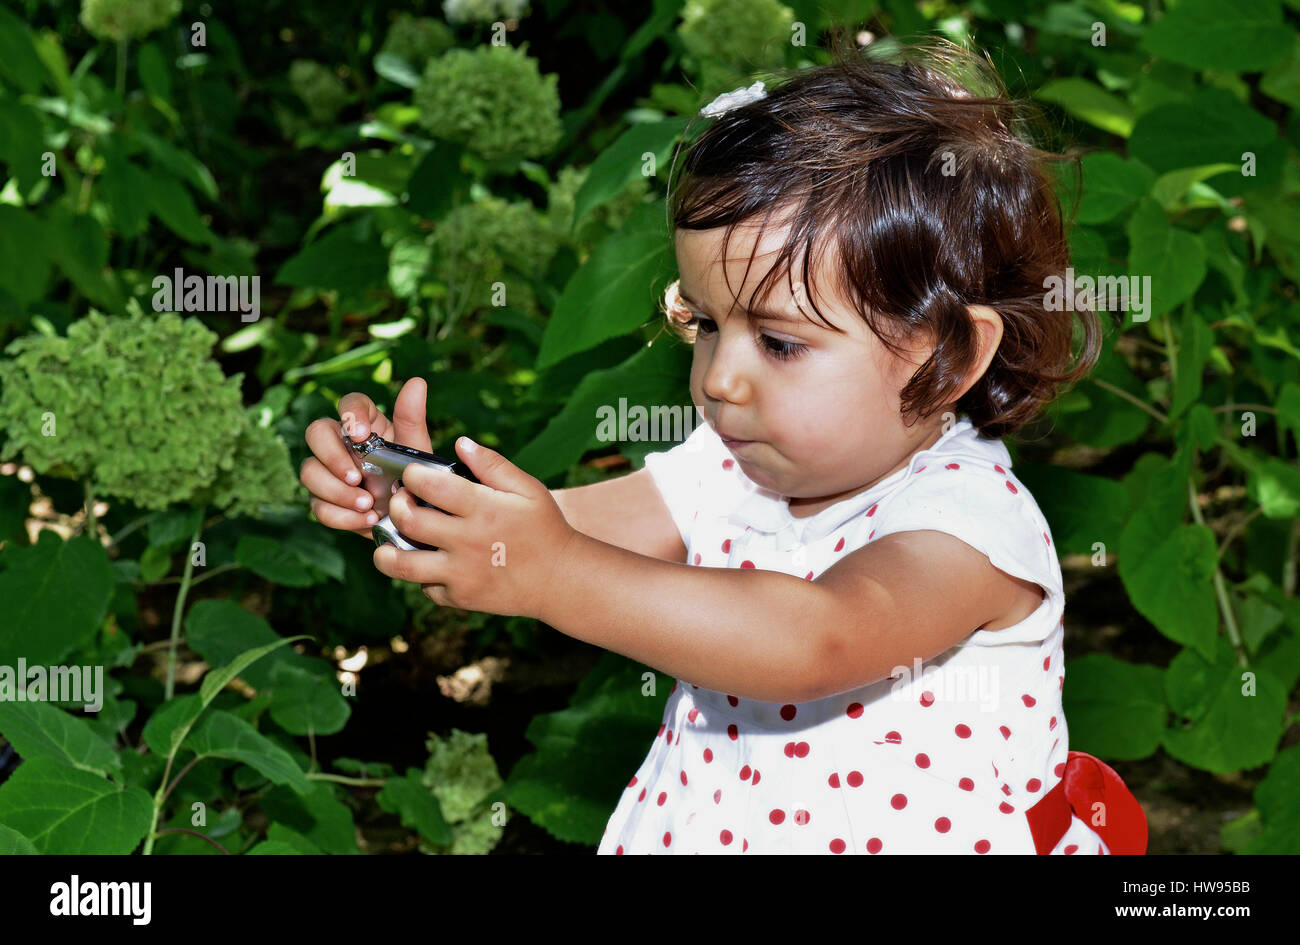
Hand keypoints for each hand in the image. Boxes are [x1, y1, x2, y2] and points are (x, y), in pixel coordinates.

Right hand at [300, 377, 431, 540]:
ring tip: (368, 505)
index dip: (350, 414)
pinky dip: (341, 516)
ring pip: (309, 471)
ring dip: (336, 491)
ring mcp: (327, 471)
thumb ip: (412, 418)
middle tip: (356, 478)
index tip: (360, 434)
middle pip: (315, 432)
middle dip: (332, 456)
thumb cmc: (413, 479)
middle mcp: (341, 443)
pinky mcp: (323, 500)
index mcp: (366, 424)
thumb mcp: (416, 451)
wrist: (413, 522)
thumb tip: (417, 381)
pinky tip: (367, 520)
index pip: (349, 403)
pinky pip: (317, 505)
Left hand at [372, 436, 578, 619]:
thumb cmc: (545, 528)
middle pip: (408, 521)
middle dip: (397, 505)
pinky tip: (430, 563)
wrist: (561, 579)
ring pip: (402, 563)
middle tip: (403, 502)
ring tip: (392, 540)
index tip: (415, 475)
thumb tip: (460, 443)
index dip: (413, 474)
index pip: (430, 485)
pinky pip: (425, 587)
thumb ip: (493, 465)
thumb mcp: (528, 489)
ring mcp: (461, 573)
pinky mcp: (460, 598)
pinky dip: (422, 576)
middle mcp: (467, 541)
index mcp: (483, 509)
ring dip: (388, 550)